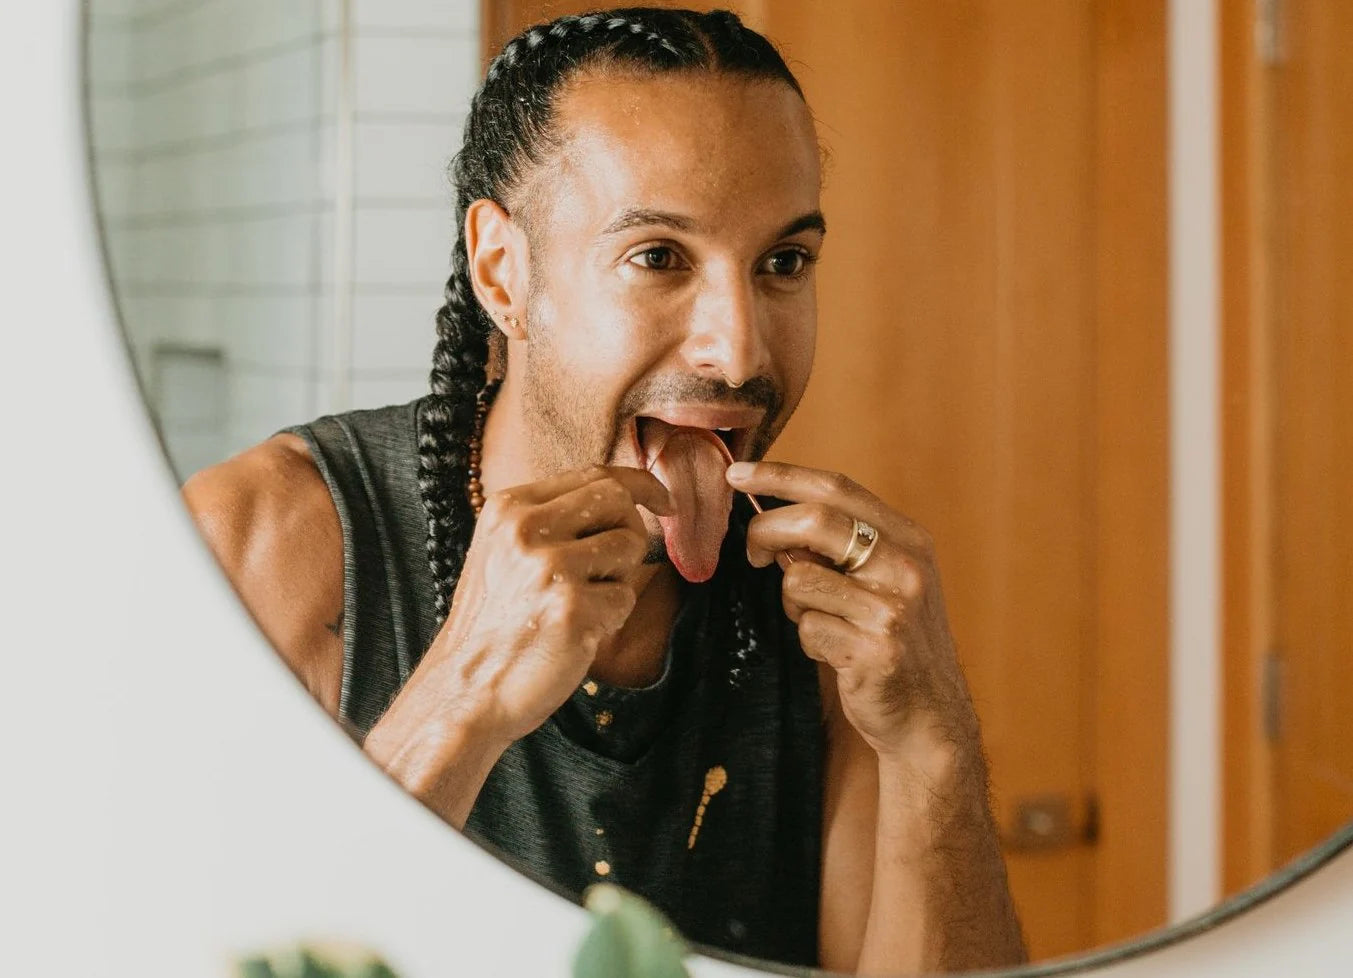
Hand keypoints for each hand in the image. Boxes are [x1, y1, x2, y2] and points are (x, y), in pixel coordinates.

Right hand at [415, 465, 673, 745]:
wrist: (468, 689)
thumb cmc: (497, 624)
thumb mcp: (506, 552)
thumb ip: (554, 518)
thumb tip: (625, 495)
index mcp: (509, 508)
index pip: (594, 475)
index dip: (641, 485)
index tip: (666, 502)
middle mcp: (526, 529)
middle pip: (618, 500)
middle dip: (632, 532)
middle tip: (615, 568)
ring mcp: (548, 568)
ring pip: (629, 547)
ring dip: (618, 579)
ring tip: (581, 605)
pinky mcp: (571, 608)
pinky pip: (625, 597)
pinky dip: (612, 619)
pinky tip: (577, 633)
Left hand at [727, 461, 978, 763]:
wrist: (930, 717)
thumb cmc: (890, 640)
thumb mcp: (881, 580)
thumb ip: (839, 547)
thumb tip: (772, 519)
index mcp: (908, 539)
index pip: (836, 488)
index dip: (780, 475)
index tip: (736, 474)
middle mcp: (906, 566)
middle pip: (813, 521)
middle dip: (766, 532)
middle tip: (754, 554)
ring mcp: (893, 609)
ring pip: (800, 579)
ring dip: (793, 603)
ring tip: (821, 621)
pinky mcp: (876, 650)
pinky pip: (808, 628)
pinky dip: (808, 640)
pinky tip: (835, 652)